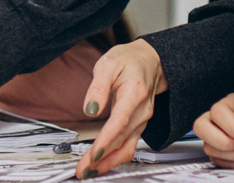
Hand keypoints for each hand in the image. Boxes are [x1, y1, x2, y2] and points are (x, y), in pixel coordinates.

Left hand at [76, 39, 167, 177]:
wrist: (150, 61)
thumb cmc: (128, 61)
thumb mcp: (108, 64)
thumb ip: (98, 86)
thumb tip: (89, 108)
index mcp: (135, 94)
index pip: (120, 122)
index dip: (106, 140)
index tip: (92, 154)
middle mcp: (142, 111)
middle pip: (122, 140)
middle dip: (102, 158)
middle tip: (83, 170)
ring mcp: (143, 120)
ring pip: (128, 147)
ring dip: (109, 162)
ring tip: (89, 171)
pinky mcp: (140, 125)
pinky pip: (130, 145)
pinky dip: (116, 157)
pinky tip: (102, 163)